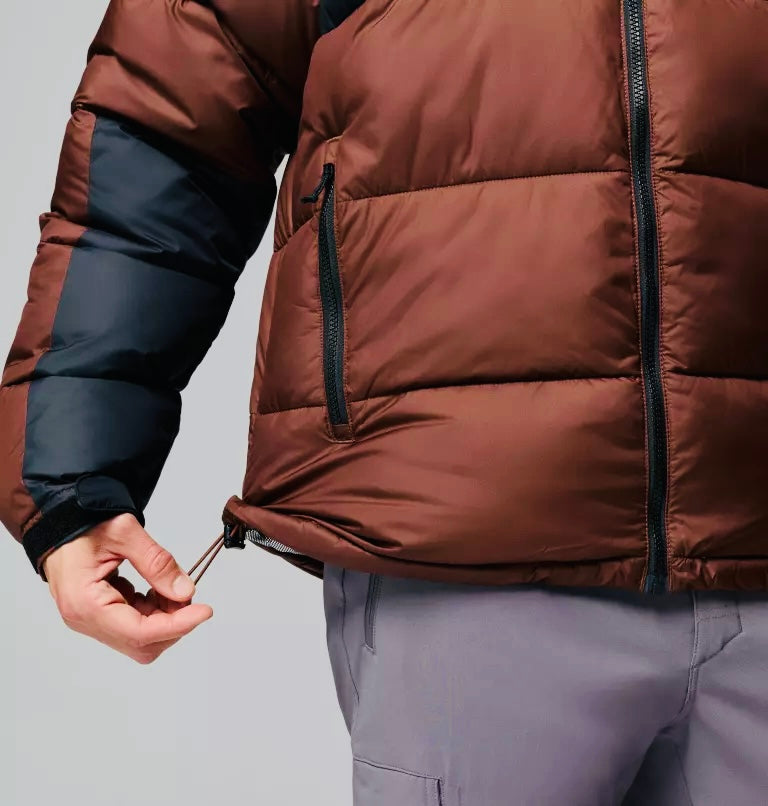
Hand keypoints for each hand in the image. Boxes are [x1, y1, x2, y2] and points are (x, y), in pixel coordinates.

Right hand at [43, 512, 212, 663]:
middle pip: (141, 643)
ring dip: (164, 616)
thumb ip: (157, 563)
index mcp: (85, 603)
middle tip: (187, 592)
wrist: (60, 521)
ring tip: (171, 585)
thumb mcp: (124, 533)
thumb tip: (185, 591)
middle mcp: (84, 619)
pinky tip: (156, 588)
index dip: (177, 625)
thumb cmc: (81, 524)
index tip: (204, 611)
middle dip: (172, 622)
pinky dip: (153, 609)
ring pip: (140, 637)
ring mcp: (90, 619)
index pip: (139, 632)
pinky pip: (133, 623)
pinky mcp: (98, 614)